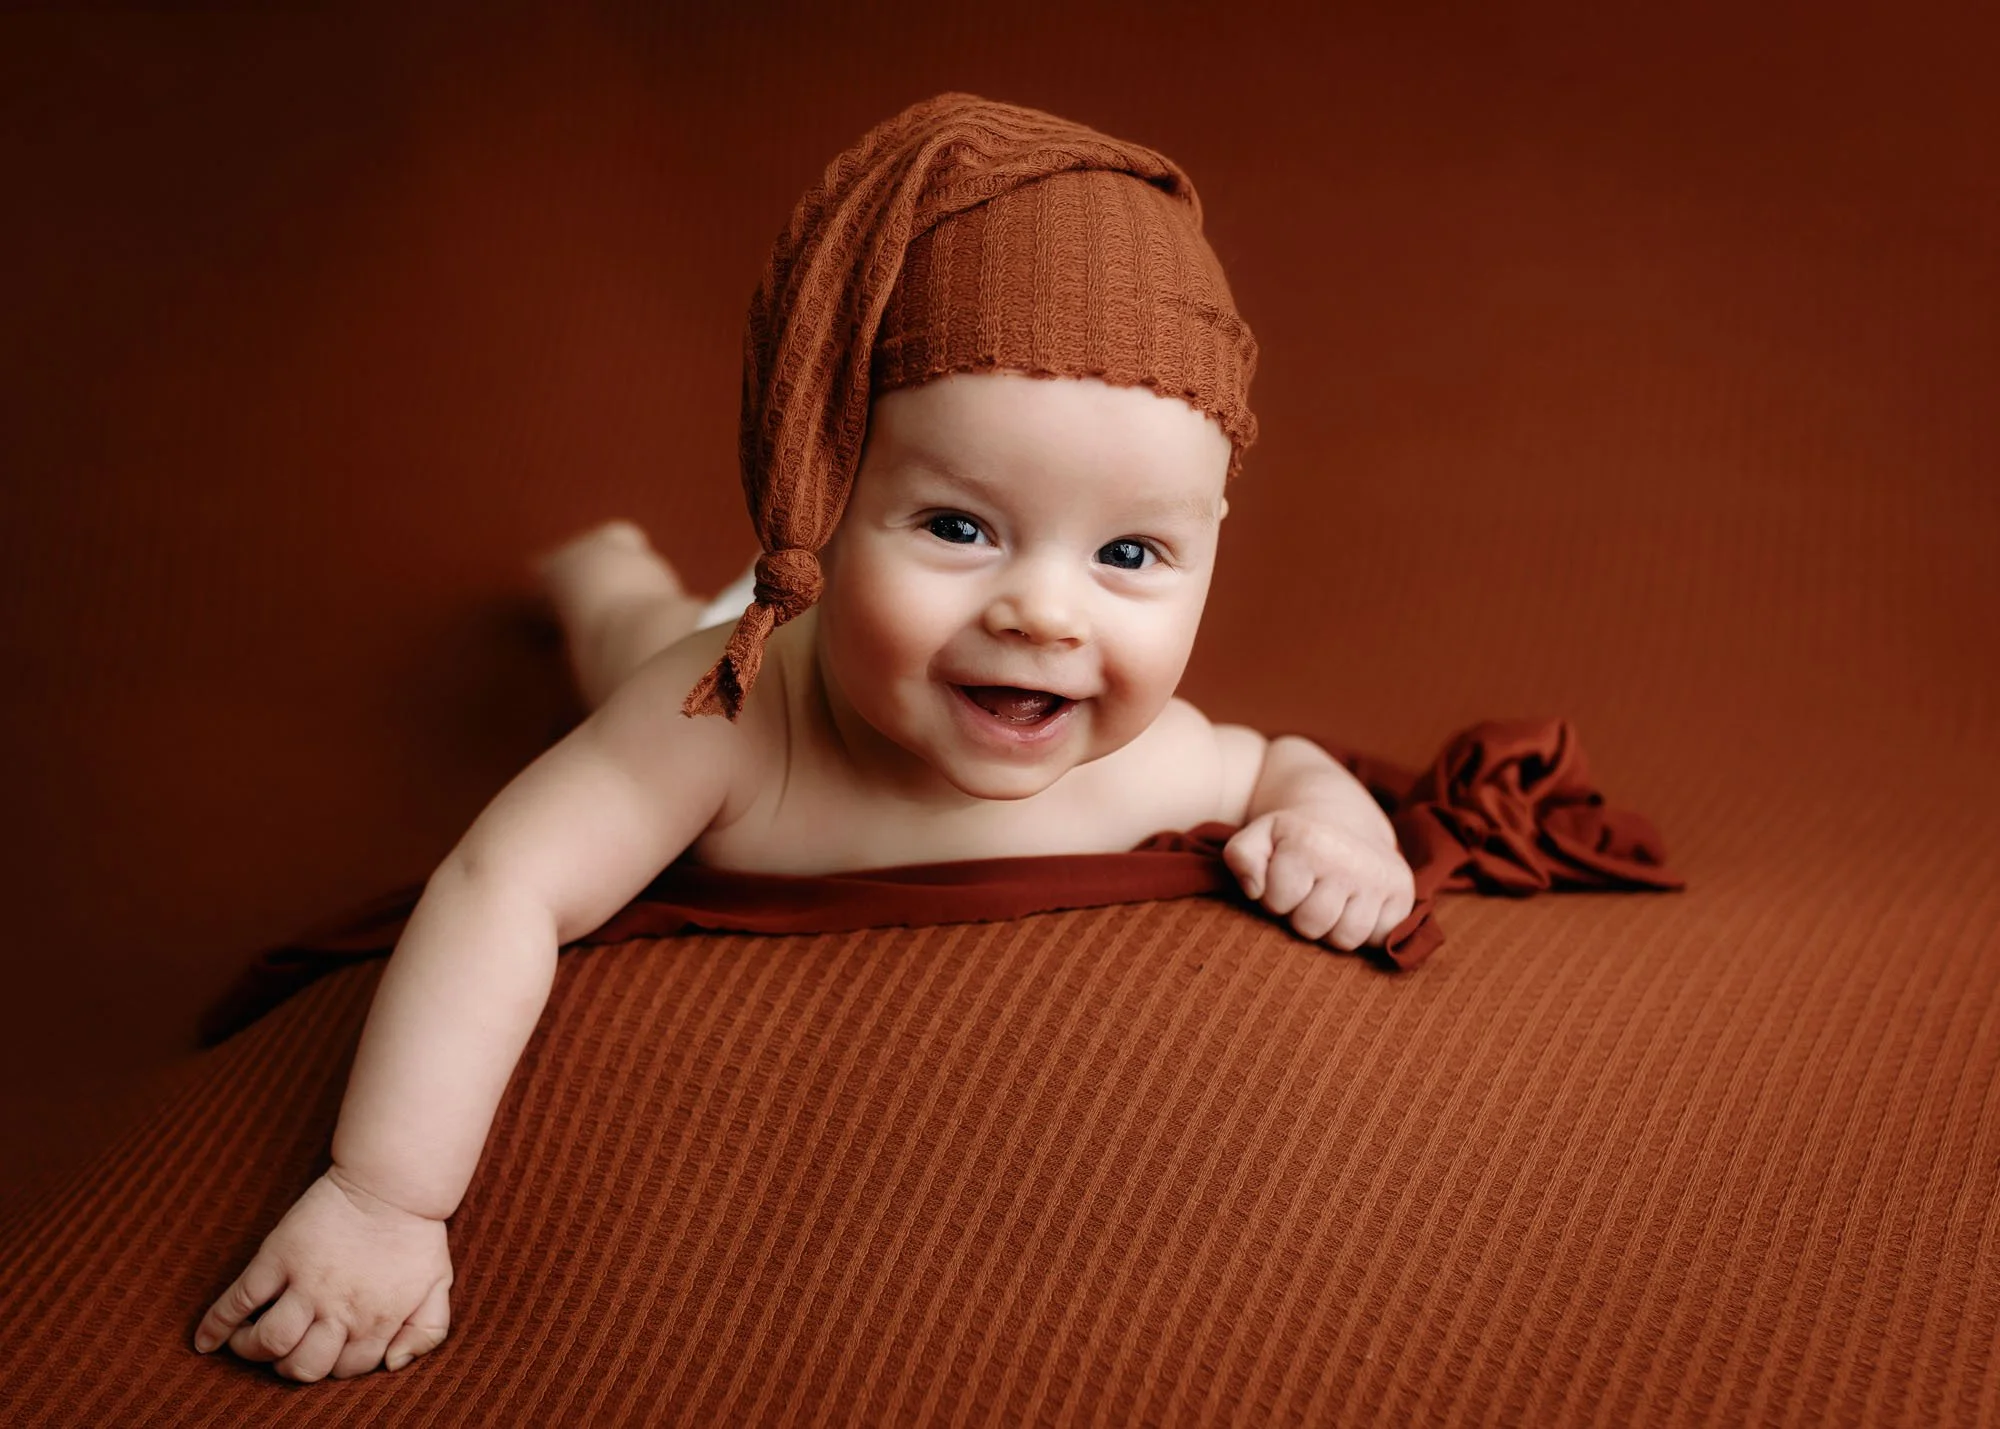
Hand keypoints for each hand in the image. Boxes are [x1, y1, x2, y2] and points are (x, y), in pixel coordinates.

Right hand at [194, 1165, 453, 1381]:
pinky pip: (239, 1301)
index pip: (344, 1370)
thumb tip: (392, 1366)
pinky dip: (217, 1326)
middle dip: (294, 1367)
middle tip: (289, 1350)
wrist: (392, 1181)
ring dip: (255, 1351)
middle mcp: (339, 1310)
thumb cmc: (416, 1234)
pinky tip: (205, 1342)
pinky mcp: (278, 1258)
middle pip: (303, 1367)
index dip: (335, 1365)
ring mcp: (306, 1284)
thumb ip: (426, 1332)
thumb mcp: (438, 1285)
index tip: (327, 1350)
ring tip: (250, 1341)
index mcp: (377, 1321)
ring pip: (269, 1342)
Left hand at [1224, 808, 1416, 950]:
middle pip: (1312, 926)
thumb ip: (1241, 857)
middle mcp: (1351, 860)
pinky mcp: (1403, 892)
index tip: (1283, 881)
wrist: (1342, 814)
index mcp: (1310, 843)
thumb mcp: (1259, 835)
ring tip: (1330, 901)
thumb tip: (1254, 891)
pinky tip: (1355, 906)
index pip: (1278, 903)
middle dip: (1301, 916)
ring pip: (1347, 939)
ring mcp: (1381, 877)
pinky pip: (1379, 939)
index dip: (1274, 897)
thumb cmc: (1294, 835)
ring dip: (1332, 928)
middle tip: (1307, 893)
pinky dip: (1365, 931)